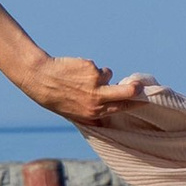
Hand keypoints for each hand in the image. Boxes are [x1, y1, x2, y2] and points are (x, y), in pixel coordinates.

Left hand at [27, 56, 149, 127]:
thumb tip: (107, 118)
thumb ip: (92, 113)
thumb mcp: (74, 113)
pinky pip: (98, 67)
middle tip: (140, 85)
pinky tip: (75, 71)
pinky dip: (89, 68)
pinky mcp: (92, 68)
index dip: (135, 103)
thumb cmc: (56, 97)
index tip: (144, 100)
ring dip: (100, 75)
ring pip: (109, 75)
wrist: (40, 79)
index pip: (122, 108)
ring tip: (81, 78)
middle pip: (129, 92)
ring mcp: (96, 82)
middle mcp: (97, 99)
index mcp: (94, 112)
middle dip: (137, 88)